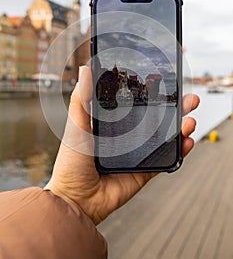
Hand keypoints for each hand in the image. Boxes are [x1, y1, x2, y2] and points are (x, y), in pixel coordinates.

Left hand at [45, 66, 199, 224]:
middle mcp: (127, 137)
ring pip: (165, 137)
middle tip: (187, 98)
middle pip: (156, 118)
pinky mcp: (144, 170)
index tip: (164, 81)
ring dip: (181, 126)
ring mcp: (137, 153)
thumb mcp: (76, 126)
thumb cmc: (71, 163)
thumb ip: (82, 99)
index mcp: (112, 124)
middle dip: (174, 107)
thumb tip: (85, 69)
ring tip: (190, 118)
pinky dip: (179, 151)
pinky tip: (186, 141)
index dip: (151, 93)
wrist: (77, 199)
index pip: (136, 104)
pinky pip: (165, 159)